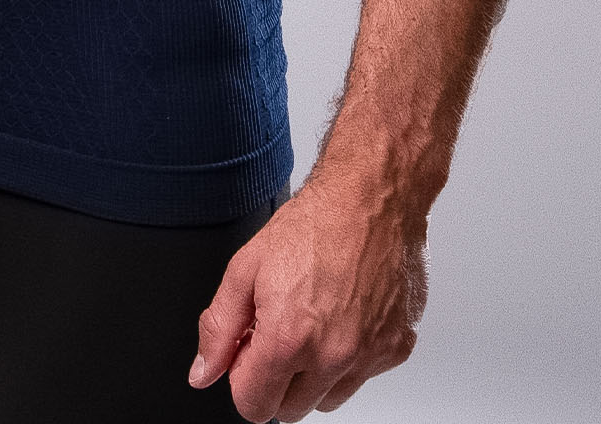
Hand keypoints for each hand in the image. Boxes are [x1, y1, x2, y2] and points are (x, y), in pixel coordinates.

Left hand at [188, 160, 426, 419]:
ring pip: (328, 398)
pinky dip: (349, 357)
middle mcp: (333, 356)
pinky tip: (342, 316)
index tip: (248, 348)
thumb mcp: (245, 267)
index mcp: (289, 339)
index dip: (242, 376)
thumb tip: (203, 371)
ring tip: (311, 320)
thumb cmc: (313, 224)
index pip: (253, 406)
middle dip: (275, 377)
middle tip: (277, 329)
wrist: (370, 198)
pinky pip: (362, 376)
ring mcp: (369, 356)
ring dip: (313, 373)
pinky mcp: (396, 347)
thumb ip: (219, 328)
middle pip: (290, 409)